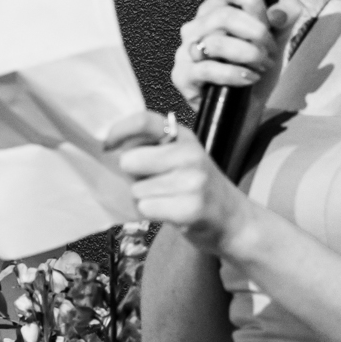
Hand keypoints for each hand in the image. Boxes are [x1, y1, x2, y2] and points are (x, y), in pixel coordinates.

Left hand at [101, 111, 258, 256]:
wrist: (233, 220)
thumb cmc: (197, 188)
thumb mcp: (179, 157)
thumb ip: (150, 148)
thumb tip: (109, 149)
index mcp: (183, 136)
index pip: (142, 121)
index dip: (117, 132)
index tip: (106, 145)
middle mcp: (189, 154)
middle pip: (129, 161)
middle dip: (134, 177)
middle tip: (155, 184)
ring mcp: (192, 181)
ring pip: (137, 190)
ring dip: (145, 199)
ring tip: (168, 200)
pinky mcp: (190, 208)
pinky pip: (147, 208)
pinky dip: (152, 214)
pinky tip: (171, 213)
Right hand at [169, 0, 286, 102]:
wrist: (246, 110)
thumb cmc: (256, 72)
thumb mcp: (276, 42)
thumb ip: (283, 21)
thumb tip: (284, 11)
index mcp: (215, 11)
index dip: (252, 1)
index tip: (268, 21)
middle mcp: (196, 27)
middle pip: (224, 16)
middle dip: (256, 34)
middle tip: (269, 50)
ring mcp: (185, 51)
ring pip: (216, 42)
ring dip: (248, 55)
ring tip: (262, 66)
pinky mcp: (182, 76)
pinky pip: (208, 69)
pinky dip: (234, 74)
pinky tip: (249, 79)